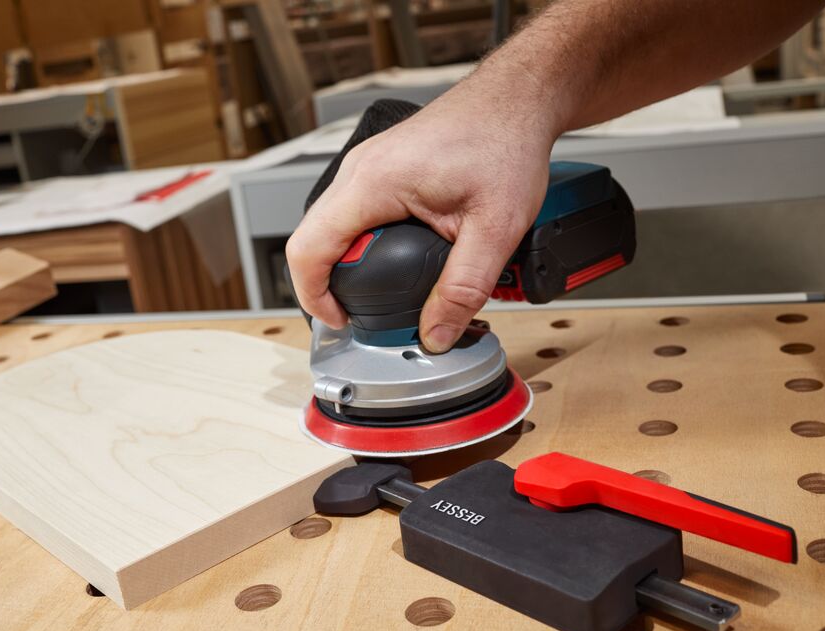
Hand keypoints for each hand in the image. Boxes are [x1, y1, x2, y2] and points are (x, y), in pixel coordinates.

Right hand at [286, 75, 558, 352]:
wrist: (516, 101)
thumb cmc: (506, 143)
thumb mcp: (495, 228)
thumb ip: (464, 288)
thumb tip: (436, 335)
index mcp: (373, 182)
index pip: (308, 250)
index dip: (314, 296)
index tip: (343, 322)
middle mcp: (358, 170)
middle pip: (313, 241)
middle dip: (333, 286)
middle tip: (370, 315)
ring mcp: (366, 167)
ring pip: (331, 228)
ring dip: (349, 265)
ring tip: (384, 292)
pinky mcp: (379, 169)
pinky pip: (351, 214)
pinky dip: (364, 244)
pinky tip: (394, 260)